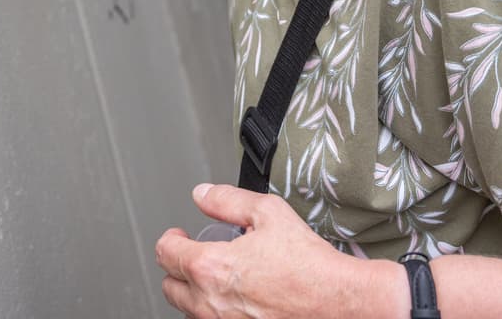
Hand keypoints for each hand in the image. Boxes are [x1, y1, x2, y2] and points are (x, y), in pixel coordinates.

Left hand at [154, 184, 391, 318]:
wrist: (335, 300)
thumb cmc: (307, 264)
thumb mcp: (268, 213)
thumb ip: (228, 201)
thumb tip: (203, 195)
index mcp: (211, 267)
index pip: (166, 253)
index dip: (171, 238)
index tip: (180, 235)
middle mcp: (210, 302)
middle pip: (169, 286)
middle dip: (177, 267)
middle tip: (194, 255)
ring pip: (187, 310)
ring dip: (193, 291)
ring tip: (215, 276)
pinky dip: (212, 310)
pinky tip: (232, 298)